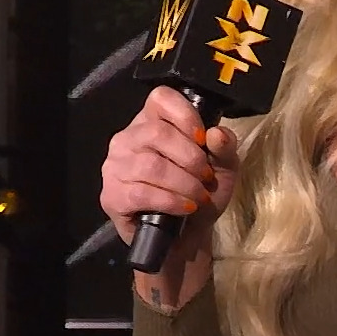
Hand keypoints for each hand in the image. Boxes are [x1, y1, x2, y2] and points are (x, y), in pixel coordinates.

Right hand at [98, 86, 242, 253]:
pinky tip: (185, 207)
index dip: (185, 115)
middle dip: (190, 157)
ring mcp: (115, 166)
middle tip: (205, 176)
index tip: (202, 139)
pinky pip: (141, 192)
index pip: (161, 98)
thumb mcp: (223, 167)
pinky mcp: (112, 195)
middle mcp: (128, 138)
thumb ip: (224, 147)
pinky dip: (171, 201)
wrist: (187, 236)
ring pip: (150, 165)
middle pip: (157, 133)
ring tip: (198, 196)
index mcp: (153, 121)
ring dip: (184, 183)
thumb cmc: (200, 193)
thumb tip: (216, 134)